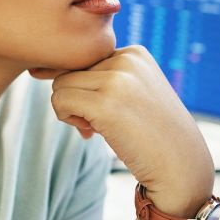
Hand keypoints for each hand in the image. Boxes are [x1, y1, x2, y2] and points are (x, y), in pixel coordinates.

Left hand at [29, 45, 214, 214]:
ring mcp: (118, 80)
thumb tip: (38, 69)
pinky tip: (91, 133)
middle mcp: (127, 58)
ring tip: (97, 128)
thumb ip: (98, 77)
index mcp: (135, 52)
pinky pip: (60, 102)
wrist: (180, 166)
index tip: (108, 112)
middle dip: (77, 99)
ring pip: (60, 85)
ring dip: (70, 111)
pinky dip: (68, 120)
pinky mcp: (106, 103)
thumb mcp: (131, 93)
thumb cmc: (152, 135)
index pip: (84, 60)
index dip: (88, 90)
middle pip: (69, 70)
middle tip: (99, 124)